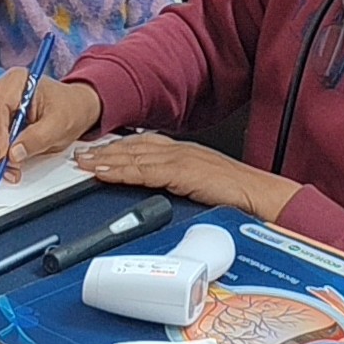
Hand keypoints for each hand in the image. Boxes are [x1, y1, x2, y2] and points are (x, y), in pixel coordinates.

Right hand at [0, 70, 101, 181]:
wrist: (76, 108)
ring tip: (6, 170)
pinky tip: (5, 165)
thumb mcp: (61, 124)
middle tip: (0, 167)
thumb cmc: (70, 108)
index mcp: (19, 80)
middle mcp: (1, 89)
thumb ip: (38, 138)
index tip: (1, 153)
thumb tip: (15, 153)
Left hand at [74, 132, 301, 221]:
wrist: (263, 196)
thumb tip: (168, 196)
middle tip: (81, 154)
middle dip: (106, 150)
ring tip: (85, 163)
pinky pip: (145, 170)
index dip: (121, 148)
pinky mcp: (183, 171)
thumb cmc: (241, 197)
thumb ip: (185, 185)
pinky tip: (105, 172)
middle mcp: (183, 151)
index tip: (100, 152)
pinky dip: (122, 170)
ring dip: (107, 159)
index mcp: (188, 153)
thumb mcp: (206, 188)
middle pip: (136, 146)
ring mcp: (183, 159)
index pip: (147, 145)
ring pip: (136, 155)